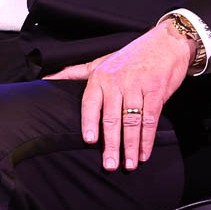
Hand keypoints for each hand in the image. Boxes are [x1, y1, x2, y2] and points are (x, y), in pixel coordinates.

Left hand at [44, 21, 196, 170]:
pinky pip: (150, 119)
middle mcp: (117, 81)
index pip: (90, 102)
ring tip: (128, 165)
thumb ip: (74, 73)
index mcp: (100, 77)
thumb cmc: (130, 56)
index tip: (88, 140)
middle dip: (111, 144)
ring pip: (131, 121)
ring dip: (130, 146)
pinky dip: (147, 138)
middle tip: (109, 165)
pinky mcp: (156, 91)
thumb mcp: (100, 62)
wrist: (165, 43)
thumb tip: (45, 80)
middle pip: (111, 118)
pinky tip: (144, 153)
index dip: (89, 122)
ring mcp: (137, 86)